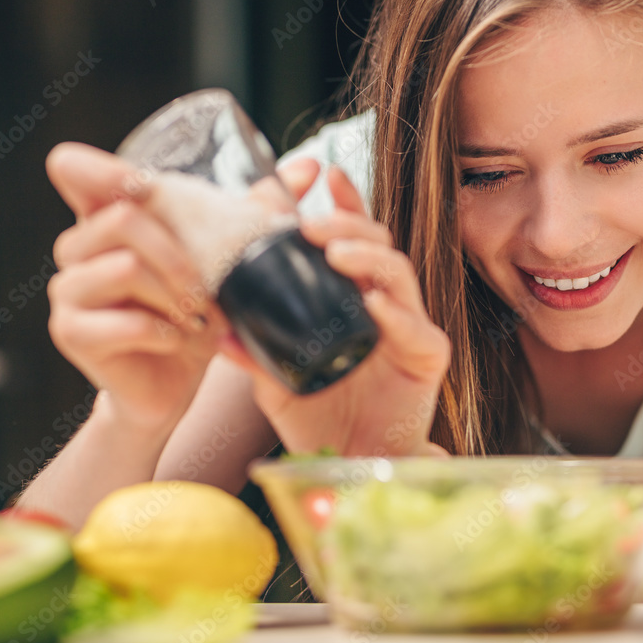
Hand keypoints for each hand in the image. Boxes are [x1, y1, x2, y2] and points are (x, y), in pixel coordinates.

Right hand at [45, 143, 240, 433]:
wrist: (171, 386)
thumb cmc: (194, 315)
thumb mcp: (226, 260)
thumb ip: (258, 210)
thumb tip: (311, 165)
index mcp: (107, 218)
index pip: (74, 170)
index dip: (100, 168)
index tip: (141, 183)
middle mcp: (77, 247)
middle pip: (122, 219)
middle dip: (181, 256)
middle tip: (208, 293)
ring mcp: (68, 291)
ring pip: (125, 268)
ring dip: (177, 296)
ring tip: (199, 318)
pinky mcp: (72, 332)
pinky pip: (126, 321)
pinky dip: (166, 333)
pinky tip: (179, 341)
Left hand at [222, 165, 450, 456]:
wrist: (348, 468)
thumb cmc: (318, 420)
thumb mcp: (273, 380)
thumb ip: (252, 350)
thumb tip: (216, 321)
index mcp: (351, 301)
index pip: (349, 240)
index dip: (341, 204)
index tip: (319, 174)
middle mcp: (384, 305)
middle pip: (375, 245)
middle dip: (346, 222)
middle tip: (311, 222)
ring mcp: (408, 328)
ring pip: (397, 273)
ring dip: (366, 256)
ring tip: (332, 250)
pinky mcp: (426, 357)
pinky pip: (415, 326)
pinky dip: (394, 311)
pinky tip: (371, 301)